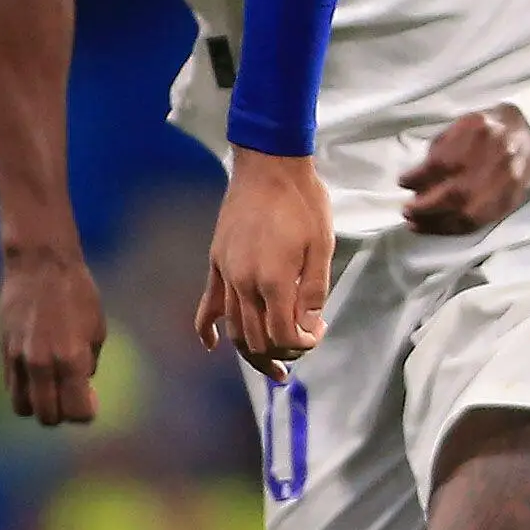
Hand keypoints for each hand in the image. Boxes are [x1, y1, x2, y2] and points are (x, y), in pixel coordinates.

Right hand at [0, 248, 108, 423]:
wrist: (41, 264)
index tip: (91, 398)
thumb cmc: (77, 294)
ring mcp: (19, 359)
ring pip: (23, 408)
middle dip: (63, 413)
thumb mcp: (96, 329)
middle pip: (48, 417)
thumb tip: (82, 389)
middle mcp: (43, 363)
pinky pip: (11, 387)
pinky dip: (25, 389)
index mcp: (72, 358)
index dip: (87, 411)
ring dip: (38, 405)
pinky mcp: (4, 351)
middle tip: (71, 394)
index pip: (77, 412)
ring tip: (51, 387)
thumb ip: (88, 365)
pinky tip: (38, 372)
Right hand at [197, 150, 334, 379]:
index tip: (316, 333)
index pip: (283, 335)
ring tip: (270, 364)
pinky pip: (208, 304)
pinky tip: (212, 345)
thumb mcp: (322, 246)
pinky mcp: (216, 262)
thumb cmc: (303, 202)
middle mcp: (244, 283)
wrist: (269, 165)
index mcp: (274, 280)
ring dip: (251, 352)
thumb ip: (314, 292)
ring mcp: (226, 274)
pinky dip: (207, 329)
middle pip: (256, 340)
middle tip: (297, 354)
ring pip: (234, 329)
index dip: (302, 344)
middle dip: (279, 355)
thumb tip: (309, 326)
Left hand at [397, 103, 529, 235]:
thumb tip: (415, 183)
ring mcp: (502, 185)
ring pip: (466, 214)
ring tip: (415, 224)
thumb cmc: (483, 132)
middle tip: (406, 210)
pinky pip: (478, 222)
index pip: (441, 163)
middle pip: (454, 193)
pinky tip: (436, 227)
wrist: (523, 137)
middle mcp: (492, 161)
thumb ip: (438, 152)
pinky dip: (453, 228)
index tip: (402, 182)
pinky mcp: (506, 202)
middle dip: (425, 206)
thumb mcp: (458, 128)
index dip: (418, 176)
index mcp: (477, 134)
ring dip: (436, 223)